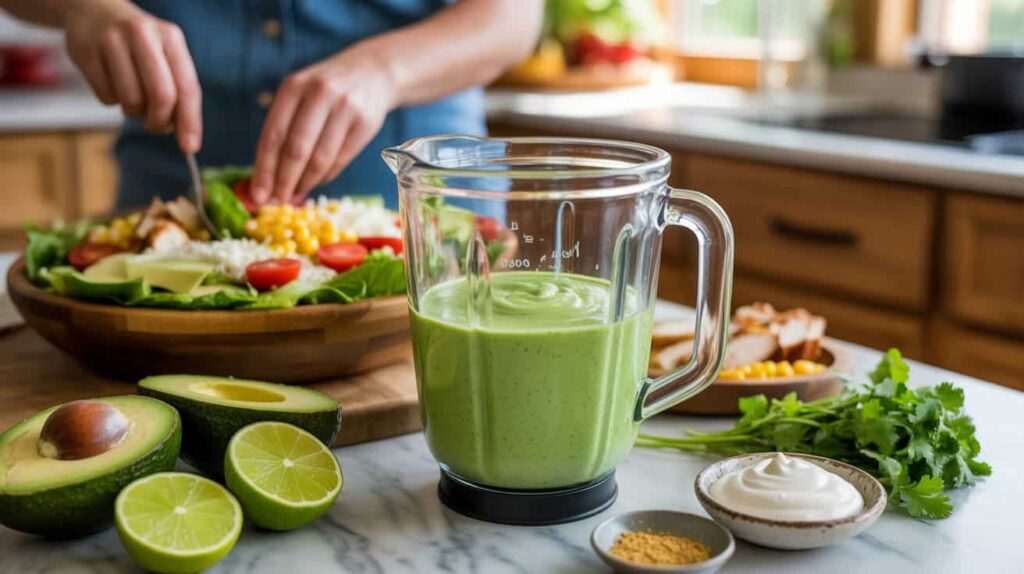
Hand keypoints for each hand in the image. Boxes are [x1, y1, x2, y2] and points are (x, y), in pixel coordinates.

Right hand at [63, 0, 201, 151]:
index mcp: (170, 38)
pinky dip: (111, 101)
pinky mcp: (85, 52)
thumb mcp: (164, 55)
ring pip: (131, 101)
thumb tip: (186, 134)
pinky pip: (106, 98)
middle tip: (154, 126)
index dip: (190, 121)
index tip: (190, 148)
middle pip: (162, 96)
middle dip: (160, 121)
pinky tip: (110, 82)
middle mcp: (143, 35)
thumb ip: (177, 89)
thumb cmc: (139, 44)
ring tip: (131, 95)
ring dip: (133, 111)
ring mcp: (111, 41)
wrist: (93, 10)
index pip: (187, 87)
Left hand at [251, 46, 394, 203]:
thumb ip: (283, 129)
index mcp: (294, 87)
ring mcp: (346, 108)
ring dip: (305, 183)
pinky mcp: (366, 123)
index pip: (273, 135)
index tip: (258, 195)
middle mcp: (320, 94)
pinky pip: (341, 160)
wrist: (373, 71)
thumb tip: (267, 179)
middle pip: (296, 150)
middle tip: (275, 203)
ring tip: (295, 195)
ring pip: (320, 159)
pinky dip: (325, 176)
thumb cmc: (326, 90)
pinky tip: (316, 181)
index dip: (264, 170)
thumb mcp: (300, 94)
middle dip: (283, 182)